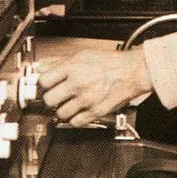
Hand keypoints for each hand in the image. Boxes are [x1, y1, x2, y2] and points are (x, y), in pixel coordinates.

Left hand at [38, 47, 153, 125]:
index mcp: (73, 67)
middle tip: (57, 96)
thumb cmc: (112, 62)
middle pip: (48, 100)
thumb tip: (42, 67)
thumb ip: (61, 61)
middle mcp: (78, 83)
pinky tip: (80, 110)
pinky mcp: (96, 112)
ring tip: (70, 104)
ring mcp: (87, 99)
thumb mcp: (84, 55)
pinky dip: (75, 119)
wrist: (134, 71)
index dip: (44, 84)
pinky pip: (75, 122)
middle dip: (52, 98)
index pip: (44, 81)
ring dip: (63, 110)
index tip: (47, 86)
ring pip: (60, 114)